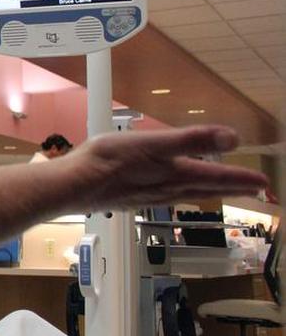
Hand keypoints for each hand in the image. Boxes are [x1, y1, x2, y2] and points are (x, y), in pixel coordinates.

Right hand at [60, 125, 267, 211]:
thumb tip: (232, 138)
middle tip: (251, 190)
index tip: (263, 182)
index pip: (217, 177)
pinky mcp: (130, 196)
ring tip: (218, 191)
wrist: (72, 186)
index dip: (241, 178)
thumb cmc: (107, 162)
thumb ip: (191, 140)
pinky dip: (179, 194)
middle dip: (229, 188)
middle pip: (206, 190)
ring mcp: (148, 195)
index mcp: (174, 174)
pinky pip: (165, 196)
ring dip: (207, 192)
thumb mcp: (152, 144)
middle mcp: (165, 189)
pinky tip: (171, 192)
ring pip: (186, 195)